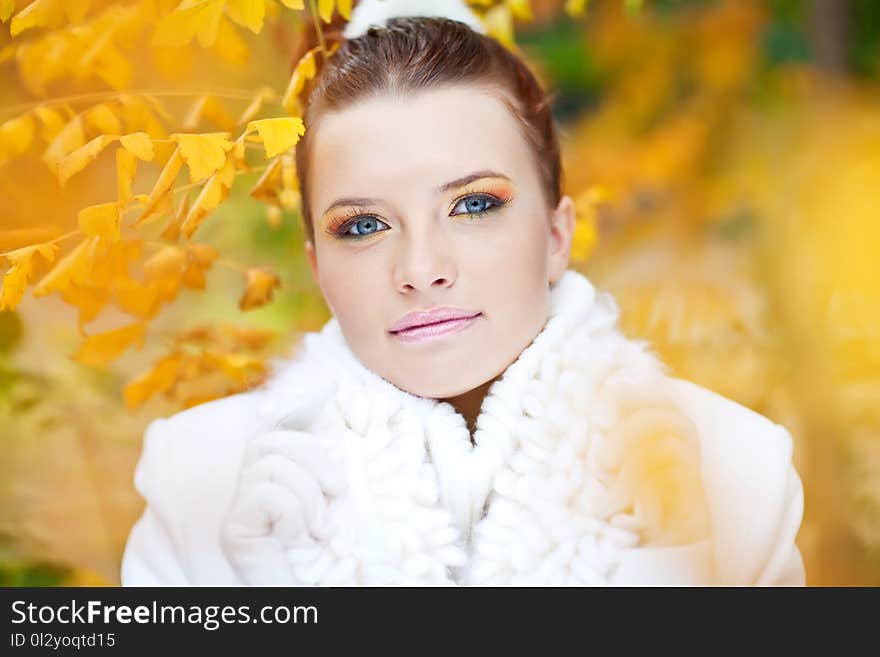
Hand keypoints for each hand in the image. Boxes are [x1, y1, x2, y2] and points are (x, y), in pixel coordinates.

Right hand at [220, 429, 345, 584]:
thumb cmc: (332, 562)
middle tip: (337, 493)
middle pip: (267, 441)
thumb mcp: (337, 507)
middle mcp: (249, 494)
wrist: (309, 598)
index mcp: (273, 483)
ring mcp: (238, 513)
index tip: (332, 461)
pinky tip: (299, 541)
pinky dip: (293, 515)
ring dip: (308, 494)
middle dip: (312, 458)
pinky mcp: (233, 533)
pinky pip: (265, 495)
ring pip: (269, 465)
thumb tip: (334, 437)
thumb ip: (328, 478)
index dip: (303, 437)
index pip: (274, 436)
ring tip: (318, 529)